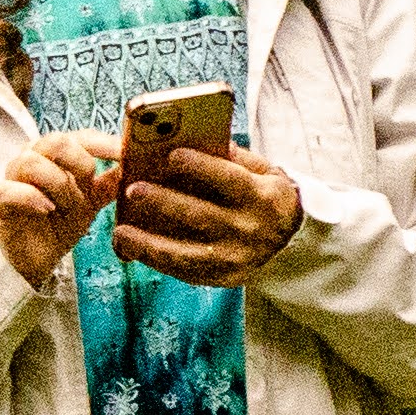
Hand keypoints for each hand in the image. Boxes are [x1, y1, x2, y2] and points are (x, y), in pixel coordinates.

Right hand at [0, 129, 122, 287]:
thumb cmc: (61, 222)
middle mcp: (33, 158)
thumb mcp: (93, 201)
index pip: (80, 137)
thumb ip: (111, 182)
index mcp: (57, 155)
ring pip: (31, 162)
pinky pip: (9, 190)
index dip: (103, 143)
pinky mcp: (0, 201)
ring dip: (56, 185)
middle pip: (55, 141)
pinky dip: (31, 198)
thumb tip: (138, 164)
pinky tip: (46, 209)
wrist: (38, 257)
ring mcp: (13, 178)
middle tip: (89, 184)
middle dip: (79, 163)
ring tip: (64, 207)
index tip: (124, 153)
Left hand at [111, 139, 305, 286]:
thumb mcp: (266, 173)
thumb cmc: (268, 198)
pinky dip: (156, 261)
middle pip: (202, 215)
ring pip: (187, 253)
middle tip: (133, 189)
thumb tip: (200, 136)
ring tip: (121, 231)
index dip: (201, 166)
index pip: (230, 179)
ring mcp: (235, 258)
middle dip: (165, 203)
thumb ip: (236, 158)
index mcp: (263, 197)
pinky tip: (131, 249)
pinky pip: (184, 271)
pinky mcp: (222, 278)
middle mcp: (250, 229)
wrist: (294, 246)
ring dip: (150, 243)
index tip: (172, 154)